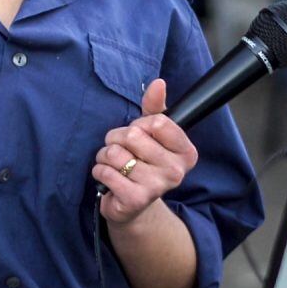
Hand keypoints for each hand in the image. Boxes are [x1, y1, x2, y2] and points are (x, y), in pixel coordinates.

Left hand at [94, 78, 199, 223]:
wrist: (132, 204)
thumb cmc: (142, 161)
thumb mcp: (150, 133)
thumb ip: (155, 107)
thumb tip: (159, 83)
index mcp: (187, 152)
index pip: (157, 121)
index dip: (140, 125)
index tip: (141, 136)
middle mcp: (177, 171)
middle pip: (133, 136)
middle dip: (117, 139)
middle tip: (122, 151)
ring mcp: (157, 187)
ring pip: (116, 153)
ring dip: (106, 156)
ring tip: (115, 165)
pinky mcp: (135, 199)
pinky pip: (105, 172)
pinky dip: (99, 171)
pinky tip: (108, 178)